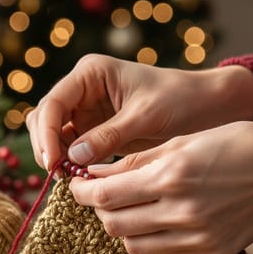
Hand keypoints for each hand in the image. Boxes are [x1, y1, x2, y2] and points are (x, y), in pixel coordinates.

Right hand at [26, 54, 252, 170]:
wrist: (207, 106)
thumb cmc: (181, 100)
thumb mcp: (146, 117)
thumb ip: (108, 135)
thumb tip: (72, 159)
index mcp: (91, 73)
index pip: (53, 103)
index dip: (48, 134)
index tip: (54, 162)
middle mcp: (82, 88)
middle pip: (45, 118)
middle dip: (46, 145)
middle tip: (57, 175)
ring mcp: (85, 109)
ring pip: (53, 133)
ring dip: (55, 155)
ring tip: (68, 180)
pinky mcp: (93, 129)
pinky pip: (69, 146)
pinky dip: (69, 162)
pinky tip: (78, 179)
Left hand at [69, 121, 252, 253]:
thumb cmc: (234, 144)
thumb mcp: (180, 141)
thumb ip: (133, 162)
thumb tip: (92, 173)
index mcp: (171, 176)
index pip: (105, 196)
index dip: (82, 192)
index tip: (76, 185)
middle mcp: (181, 211)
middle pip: (113, 224)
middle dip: (100, 209)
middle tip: (103, 195)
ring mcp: (197, 238)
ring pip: (133, 245)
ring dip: (124, 227)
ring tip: (133, 208)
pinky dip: (151, 240)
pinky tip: (160, 221)